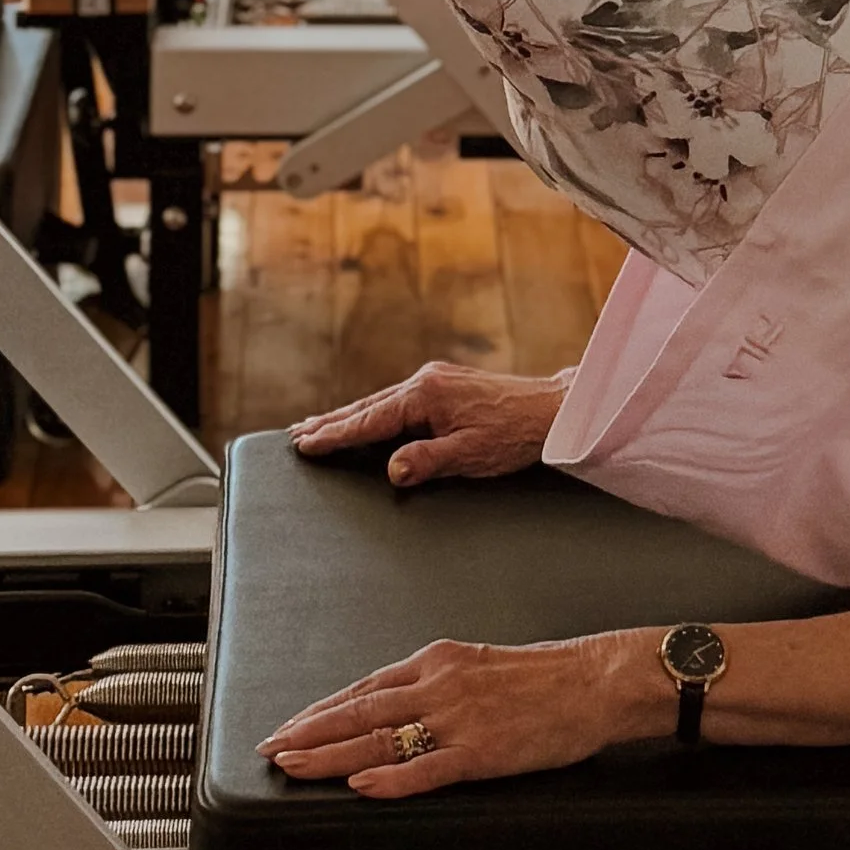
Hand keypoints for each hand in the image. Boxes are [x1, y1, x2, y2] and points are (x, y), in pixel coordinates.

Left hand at [258, 629, 642, 798]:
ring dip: (330, 754)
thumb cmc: (544, 676)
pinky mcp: (482, 750)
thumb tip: (396, 705)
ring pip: (380, 738)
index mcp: (438, 660)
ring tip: (293, 766)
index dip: (321, 709)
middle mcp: (439, 683)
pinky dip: (390, 777)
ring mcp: (458, 718)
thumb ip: (436, 683)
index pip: (364, 687)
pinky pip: (426, 768)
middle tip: (270, 750)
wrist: (594, 680)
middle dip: (309, 732)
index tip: (289, 725)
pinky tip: (362, 785)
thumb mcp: (479, 664)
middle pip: (359, 711)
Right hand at [289, 361, 571, 488]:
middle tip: (298, 433)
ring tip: (320, 425)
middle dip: (333, 421)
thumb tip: (392, 469)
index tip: (305, 443)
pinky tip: (367, 417)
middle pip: (368, 405)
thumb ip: (427, 461)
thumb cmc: (513, 436)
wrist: (550, 410)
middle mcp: (426, 380)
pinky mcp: (446, 384)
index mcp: (426, 396)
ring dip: (351, 414)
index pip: (370, 420)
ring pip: (382, 401)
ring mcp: (436, 379)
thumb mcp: (469, 456)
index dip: (336, 435)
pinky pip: (399, 399)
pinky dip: (375, 410)